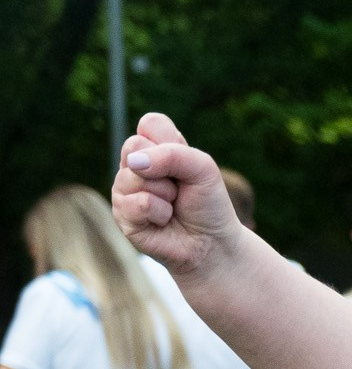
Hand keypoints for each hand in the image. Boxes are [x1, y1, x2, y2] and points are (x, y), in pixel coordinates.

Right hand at [111, 112, 249, 282]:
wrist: (212, 244)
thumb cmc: (208, 204)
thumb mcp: (203, 169)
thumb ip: (174, 154)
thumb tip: (134, 162)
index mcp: (153, 148)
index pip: (149, 124)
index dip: (172, 143)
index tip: (186, 165)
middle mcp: (133, 166)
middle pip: (134, 146)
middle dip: (166, 169)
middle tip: (178, 188)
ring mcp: (124, 190)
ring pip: (134, 176)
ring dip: (164, 194)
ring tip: (171, 206)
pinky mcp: (121, 216)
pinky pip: (136, 203)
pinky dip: (158, 213)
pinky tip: (163, 221)